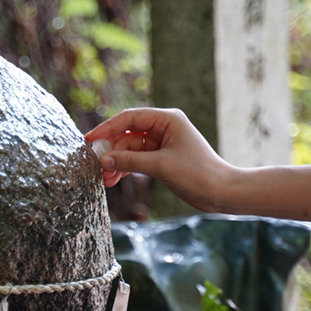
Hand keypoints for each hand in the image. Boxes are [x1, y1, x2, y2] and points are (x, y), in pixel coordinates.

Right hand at [84, 108, 235, 212]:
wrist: (220, 192)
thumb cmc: (197, 173)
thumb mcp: (160, 166)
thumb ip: (130, 161)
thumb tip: (103, 159)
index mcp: (166, 119)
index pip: (129, 118)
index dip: (107, 128)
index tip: (89, 140)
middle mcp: (163, 128)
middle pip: (126, 134)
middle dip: (110, 150)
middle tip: (94, 164)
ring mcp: (161, 144)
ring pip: (129, 150)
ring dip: (115, 162)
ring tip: (103, 178)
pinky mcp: (160, 159)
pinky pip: (136, 160)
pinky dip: (124, 169)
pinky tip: (112, 180)